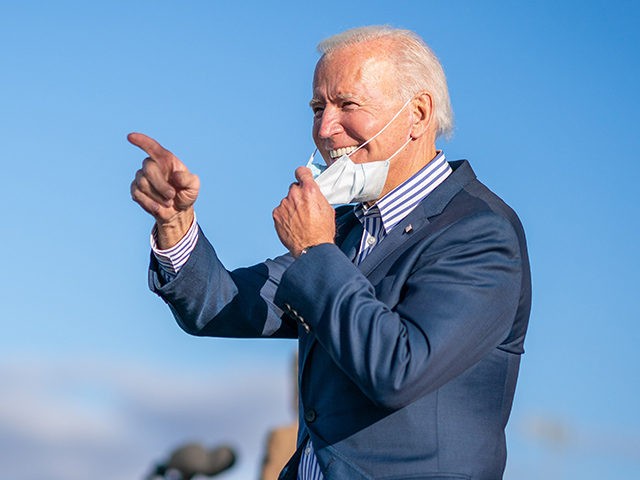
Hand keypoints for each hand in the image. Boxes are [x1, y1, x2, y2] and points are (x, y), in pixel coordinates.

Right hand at [129, 132, 199, 247]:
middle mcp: (152, 165)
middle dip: (160, 185)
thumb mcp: (193, 187)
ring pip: (142, 183)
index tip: (130, 136)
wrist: (178, 211)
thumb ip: (189, 179)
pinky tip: (158, 207)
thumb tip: (176, 176)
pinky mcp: (135, 190)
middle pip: (149, 168)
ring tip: (168, 202)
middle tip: (171, 196)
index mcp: (166, 160)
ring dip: (157, 196)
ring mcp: (142, 177)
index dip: (142, 141)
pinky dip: (150, 203)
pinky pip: (137, 194)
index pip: (152, 147)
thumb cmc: (186, 194)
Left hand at [273, 167, 335, 256]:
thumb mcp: (328, 210)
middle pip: (294, 188)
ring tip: (300, 221)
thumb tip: (314, 194)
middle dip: (299, 196)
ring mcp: (284, 204)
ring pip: (287, 201)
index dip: (302, 174)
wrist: (311, 248)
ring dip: (292, 207)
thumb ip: (318, 197)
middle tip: (305, 208)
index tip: (302, 177)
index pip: (301, 172)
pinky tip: (293, 225)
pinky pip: (281, 211)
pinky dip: (285, 216)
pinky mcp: (276, 214)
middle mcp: (295, 195)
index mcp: (309, 191)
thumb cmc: (321, 232)